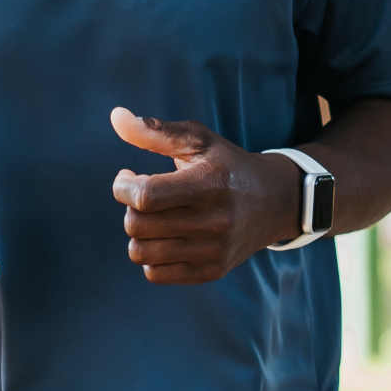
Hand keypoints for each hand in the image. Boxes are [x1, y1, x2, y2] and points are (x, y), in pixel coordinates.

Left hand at [109, 107, 299, 283]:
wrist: (274, 201)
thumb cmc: (226, 164)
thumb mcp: (198, 139)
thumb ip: (155, 130)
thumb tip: (115, 116)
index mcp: (209, 184)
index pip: (145, 196)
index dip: (123, 186)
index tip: (128, 176)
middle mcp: (214, 221)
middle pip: (137, 225)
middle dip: (131, 208)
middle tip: (144, 196)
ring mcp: (214, 251)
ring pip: (141, 253)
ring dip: (139, 233)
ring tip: (154, 217)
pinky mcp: (211, 271)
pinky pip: (155, 274)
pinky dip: (150, 256)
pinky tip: (164, 237)